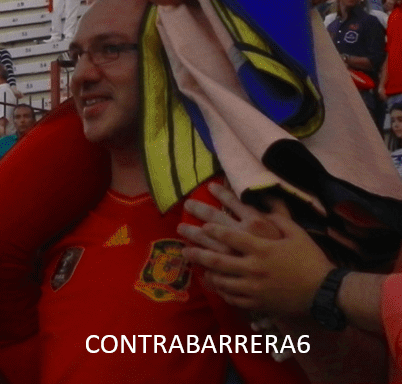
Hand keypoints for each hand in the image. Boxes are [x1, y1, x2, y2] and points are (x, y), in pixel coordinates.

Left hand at [177, 182, 330, 316]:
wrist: (325, 293)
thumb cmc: (312, 260)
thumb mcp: (297, 233)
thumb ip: (278, 217)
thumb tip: (264, 204)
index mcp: (261, 247)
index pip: (229, 234)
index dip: (212, 228)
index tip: (202, 224)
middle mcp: (253, 267)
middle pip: (217, 257)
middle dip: (197, 249)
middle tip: (182, 244)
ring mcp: (254, 287)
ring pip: (221, 279)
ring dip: (204, 270)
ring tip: (192, 263)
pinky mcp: (258, 303)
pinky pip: (233, 297)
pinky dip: (221, 290)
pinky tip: (214, 284)